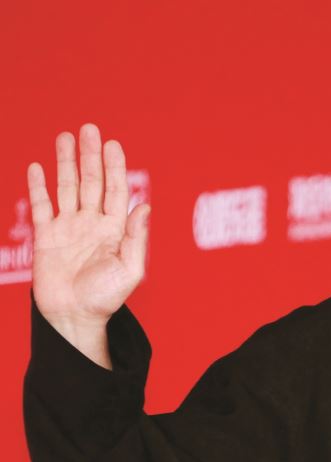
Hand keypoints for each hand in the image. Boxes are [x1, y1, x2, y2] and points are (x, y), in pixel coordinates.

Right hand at [27, 123, 150, 366]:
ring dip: (66, 162)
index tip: (113, 144)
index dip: (114, 167)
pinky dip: (39, 187)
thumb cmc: (107, 298)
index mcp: (115, 229)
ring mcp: (68, 228)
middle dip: (90, 156)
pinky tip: (38, 167)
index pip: (115, 190)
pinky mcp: (46, 237)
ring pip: (66, 188)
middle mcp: (92, 223)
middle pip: (90, 181)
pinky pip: (42, 206)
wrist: (75, 317)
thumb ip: (138, 238)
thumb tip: (145, 207)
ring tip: (66, 137)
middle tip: (89, 128)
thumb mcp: (130, 270)